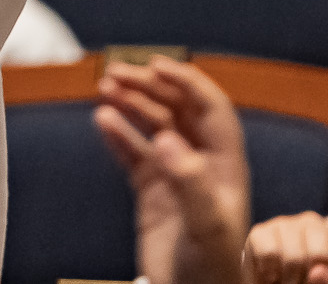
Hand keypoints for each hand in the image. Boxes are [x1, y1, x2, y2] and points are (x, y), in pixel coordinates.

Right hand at [98, 58, 250, 283]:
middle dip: (149, 87)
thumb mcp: (207, 225)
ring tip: (105, 89)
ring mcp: (175, 176)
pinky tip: (102, 120)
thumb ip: (190, 182)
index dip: (187, 82)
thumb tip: (167, 139)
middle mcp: (201, 163)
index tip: (157, 64)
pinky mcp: (152, 192)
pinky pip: (133, 153)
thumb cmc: (213, 269)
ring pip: (153, 126)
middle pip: (177, 109)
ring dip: (132, 104)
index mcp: (225, 164)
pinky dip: (118, 135)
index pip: (210, 108)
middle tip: (116, 72)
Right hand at [244, 211, 327, 283]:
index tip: (323, 278)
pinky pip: (269, 253)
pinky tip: (271, 273)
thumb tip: (317, 271)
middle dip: (309, 276)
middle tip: (301, 281)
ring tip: (286, 280)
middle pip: (319, 253)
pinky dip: (269, 272)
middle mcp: (312, 222)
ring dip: (288, 278)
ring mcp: (284, 223)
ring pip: (293, 255)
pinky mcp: (260, 231)